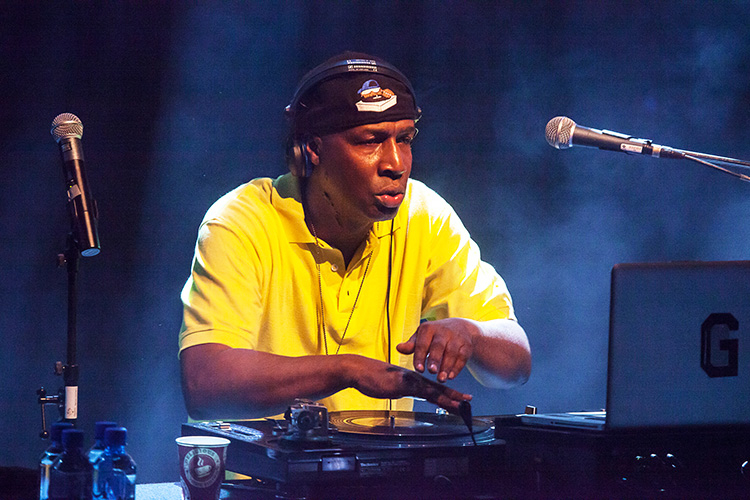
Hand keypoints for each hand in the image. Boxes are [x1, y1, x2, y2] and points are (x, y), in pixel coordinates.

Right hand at [346, 355, 470, 412]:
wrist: (360, 371)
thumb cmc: (373, 377)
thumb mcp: (391, 384)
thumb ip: (401, 387)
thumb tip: (407, 391)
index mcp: (413, 379)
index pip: (434, 388)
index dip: (448, 393)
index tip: (460, 398)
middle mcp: (414, 379)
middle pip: (438, 389)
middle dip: (454, 396)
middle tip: (468, 401)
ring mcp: (409, 381)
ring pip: (433, 391)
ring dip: (448, 398)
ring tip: (461, 404)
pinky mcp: (403, 384)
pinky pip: (421, 392)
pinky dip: (433, 396)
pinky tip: (441, 400)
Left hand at [396, 318, 476, 382]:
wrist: (460, 328)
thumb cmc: (435, 335)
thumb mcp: (422, 336)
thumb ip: (411, 345)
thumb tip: (398, 348)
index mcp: (428, 328)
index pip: (422, 343)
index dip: (420, 356)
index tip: (418, 369)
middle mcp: (443, 331)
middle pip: (438, 346)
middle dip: (435, 359)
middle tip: (431, 372)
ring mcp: (456, 338)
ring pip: (452, 352)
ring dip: (446, 366)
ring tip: (441, 379)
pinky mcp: (466, 345)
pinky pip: (462, 357)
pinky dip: (457, 367)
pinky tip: (451, 376)